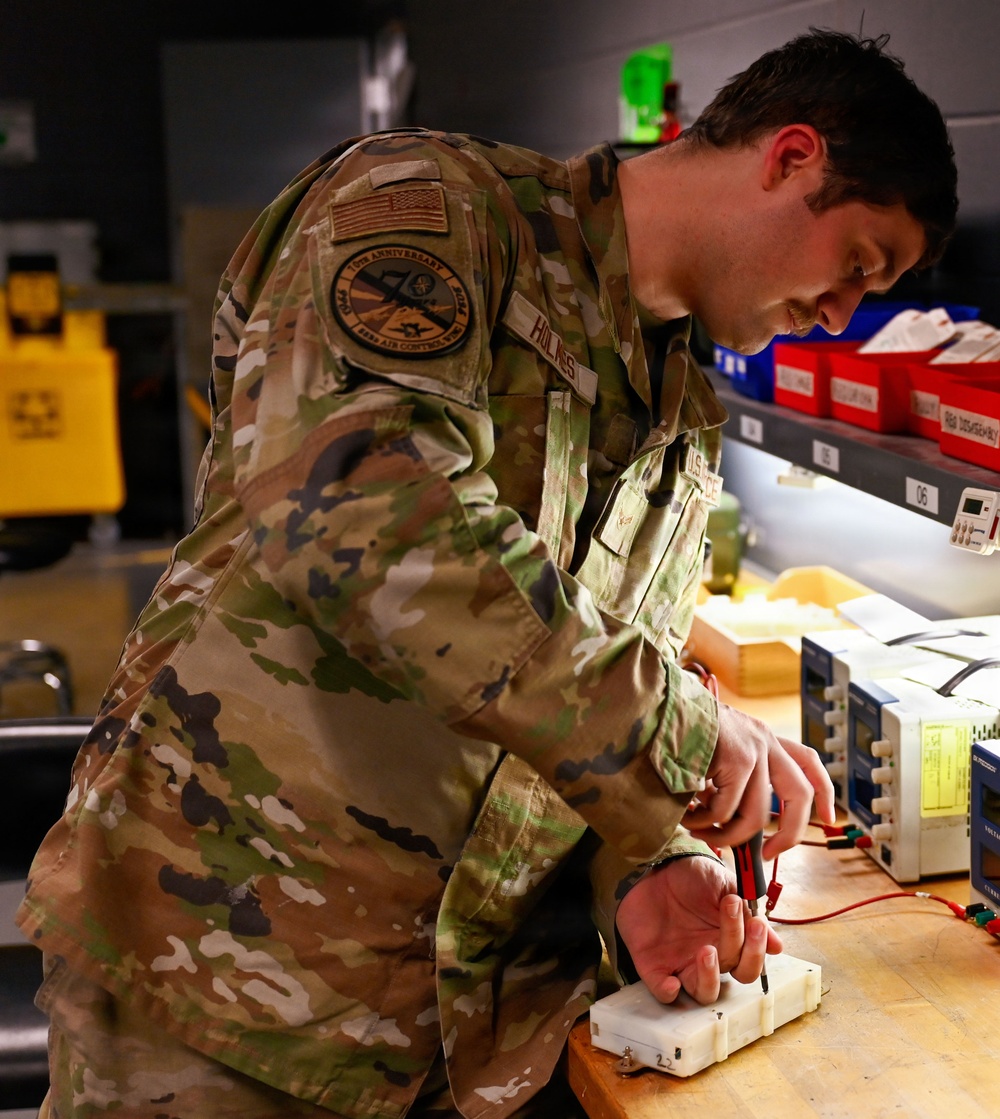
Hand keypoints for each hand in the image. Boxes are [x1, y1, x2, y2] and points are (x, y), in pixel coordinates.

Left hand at [616, 854, 780, 1003]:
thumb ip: (748, 912)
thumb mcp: (723, 885)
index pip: (751, 959)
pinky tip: (672, 982)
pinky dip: (668, 992)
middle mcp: (710, 955)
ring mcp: (682, 962)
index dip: (757, 948)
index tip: (755, 922)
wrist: (651, 864)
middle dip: (745, 958)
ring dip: (709, 978)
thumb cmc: (689, 875)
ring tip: (707, 950)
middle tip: (741, 930)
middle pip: (736, 976)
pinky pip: (663, 991)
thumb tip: (776, 946)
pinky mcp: (654, 965)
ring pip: (704, 992)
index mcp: (729, 938)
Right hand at [681, 702, 835, 859]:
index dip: (824, 792)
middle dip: (788, 834)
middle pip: (799, 794)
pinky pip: (725, 809)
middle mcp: (764, 739)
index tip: (828, 818)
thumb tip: (737, 828)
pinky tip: (687, 816)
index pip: (808, 760)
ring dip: (724, 834)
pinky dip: (704, 822)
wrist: (656, 705)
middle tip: (766, 853)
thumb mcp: (715, 751)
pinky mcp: (735, 758)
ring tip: (698, 830)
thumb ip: (733, 779)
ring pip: (754, 814)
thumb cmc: (676, 731)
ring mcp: (752, 748)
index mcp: (762, 736)